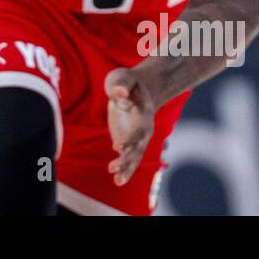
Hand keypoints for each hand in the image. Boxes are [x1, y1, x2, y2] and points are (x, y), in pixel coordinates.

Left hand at [105, 67, 158, 185]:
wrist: (137, 88)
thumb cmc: (128, 81)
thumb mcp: (124, 77)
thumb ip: (122, 84)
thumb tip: (120, 92)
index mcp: (144, 112)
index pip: (138, 127)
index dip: (130, 137)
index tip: (117, 146)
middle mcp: (144, 127)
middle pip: (137, 146)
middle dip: (127, 158)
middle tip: (113, 168)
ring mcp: (137, 136)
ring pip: (134, 156)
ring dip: (126, 169)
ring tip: (118, 181)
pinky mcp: (128, 140)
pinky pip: (128, 158)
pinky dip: (125, 169)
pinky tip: (118, 180)